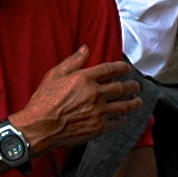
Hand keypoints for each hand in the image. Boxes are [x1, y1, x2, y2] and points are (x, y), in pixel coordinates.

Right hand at [11, 47, 143, 152]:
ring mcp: (98, 111)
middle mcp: (95, 94)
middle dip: (132, 86)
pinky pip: (116, 123)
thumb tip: (86, 49)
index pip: (110, 69)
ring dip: (134, 103)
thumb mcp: (54, 75)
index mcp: (85, 79)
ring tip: (138, 101)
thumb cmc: (43, 101)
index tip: (127, 68)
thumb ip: (73, 61)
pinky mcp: (98, 127)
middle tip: (136, 86)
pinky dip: (122, 120)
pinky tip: (124, 119)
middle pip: (122, 88)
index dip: (122, 67)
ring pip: (124, 106)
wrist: (40, 127)